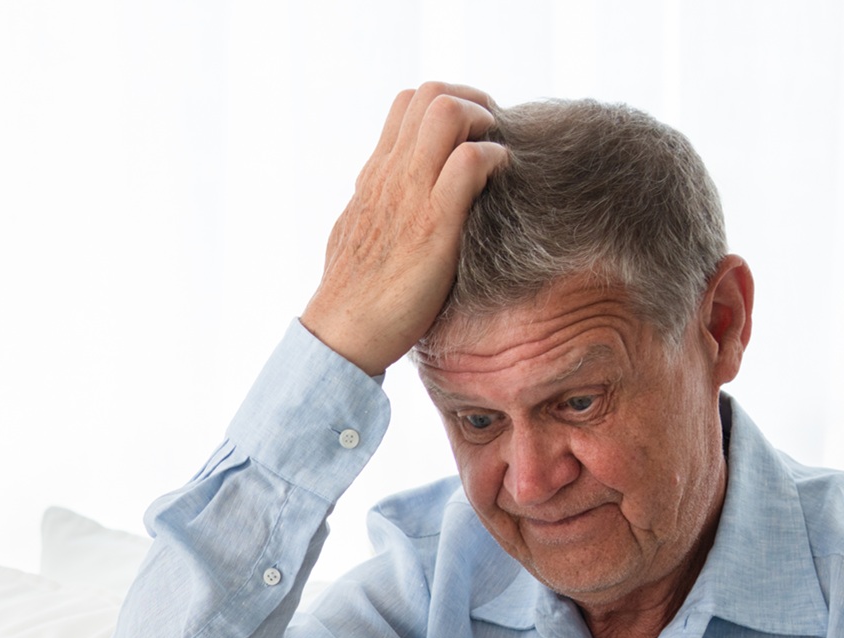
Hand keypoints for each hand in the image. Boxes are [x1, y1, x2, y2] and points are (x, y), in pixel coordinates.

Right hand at [301, 83, 508, 378]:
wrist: (341, 337)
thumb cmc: (353, 299)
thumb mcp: (356, 237)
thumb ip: (376, 209)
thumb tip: (389, 200)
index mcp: (373, 177)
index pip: (406, 105)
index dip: (448, 104)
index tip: (470, 134)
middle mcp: (388, 176)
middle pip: (428, 94)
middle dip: (472, 102)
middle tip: (493, 136)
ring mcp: (409, 196)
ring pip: (446, 113)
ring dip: (484, 122)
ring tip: (498, 152)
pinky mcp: (432, 225)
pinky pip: (470, 162)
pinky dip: (495, 159)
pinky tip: (502, 181)